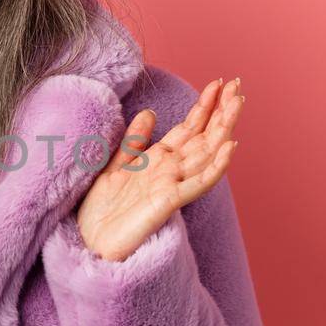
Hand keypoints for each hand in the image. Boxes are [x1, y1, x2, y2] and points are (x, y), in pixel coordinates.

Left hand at [75, 76, 243, 262]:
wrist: (88, 244)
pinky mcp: (167, 203)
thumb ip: (133, 142)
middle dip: (221, 111)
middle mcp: (171, 171)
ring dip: (224, 129)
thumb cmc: (101, 212)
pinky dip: (216, 166)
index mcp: (159, 161)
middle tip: (238, 83)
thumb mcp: (114, 166)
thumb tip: (150, 113)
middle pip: (204, 137)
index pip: (189, 128)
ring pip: (206, 154)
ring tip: (238, 104)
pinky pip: (196, 183)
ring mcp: (172, 186)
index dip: (204, 106)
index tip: (219, 82)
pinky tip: (229, 148)